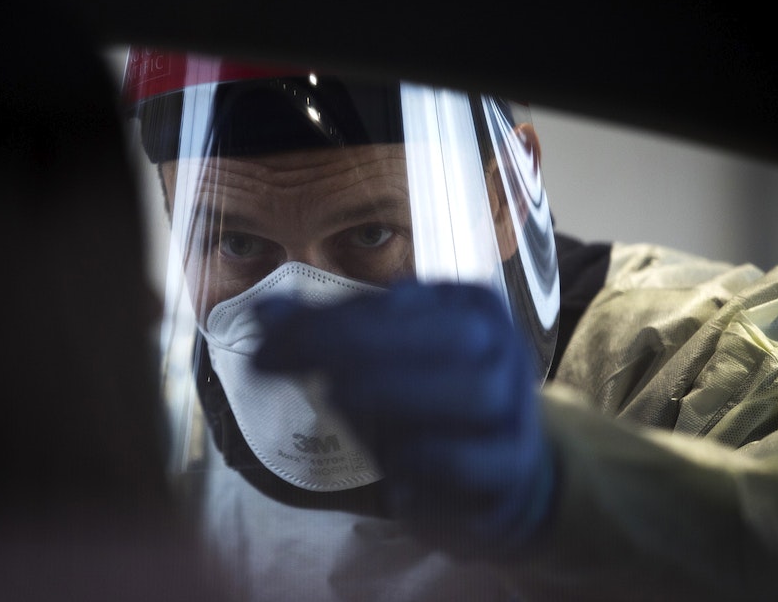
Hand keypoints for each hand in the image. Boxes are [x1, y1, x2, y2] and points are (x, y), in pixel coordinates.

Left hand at [253, 280, 555, 556]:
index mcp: (469, 308)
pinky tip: (390, 472)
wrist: (504, 476)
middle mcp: (502, 350)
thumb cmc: (429, 407)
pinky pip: (477, 460)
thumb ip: (327, 335)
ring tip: (339, 402)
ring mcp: (515, 411)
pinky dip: (429, 461)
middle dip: (366, 348)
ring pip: (475, 393)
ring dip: (399, 395)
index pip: (401, 301)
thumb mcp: (382, 364)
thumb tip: (262, 313)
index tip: (269, 344)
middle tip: (302, 373)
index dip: (331, 318)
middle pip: (450, 338)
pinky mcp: (511, 469)